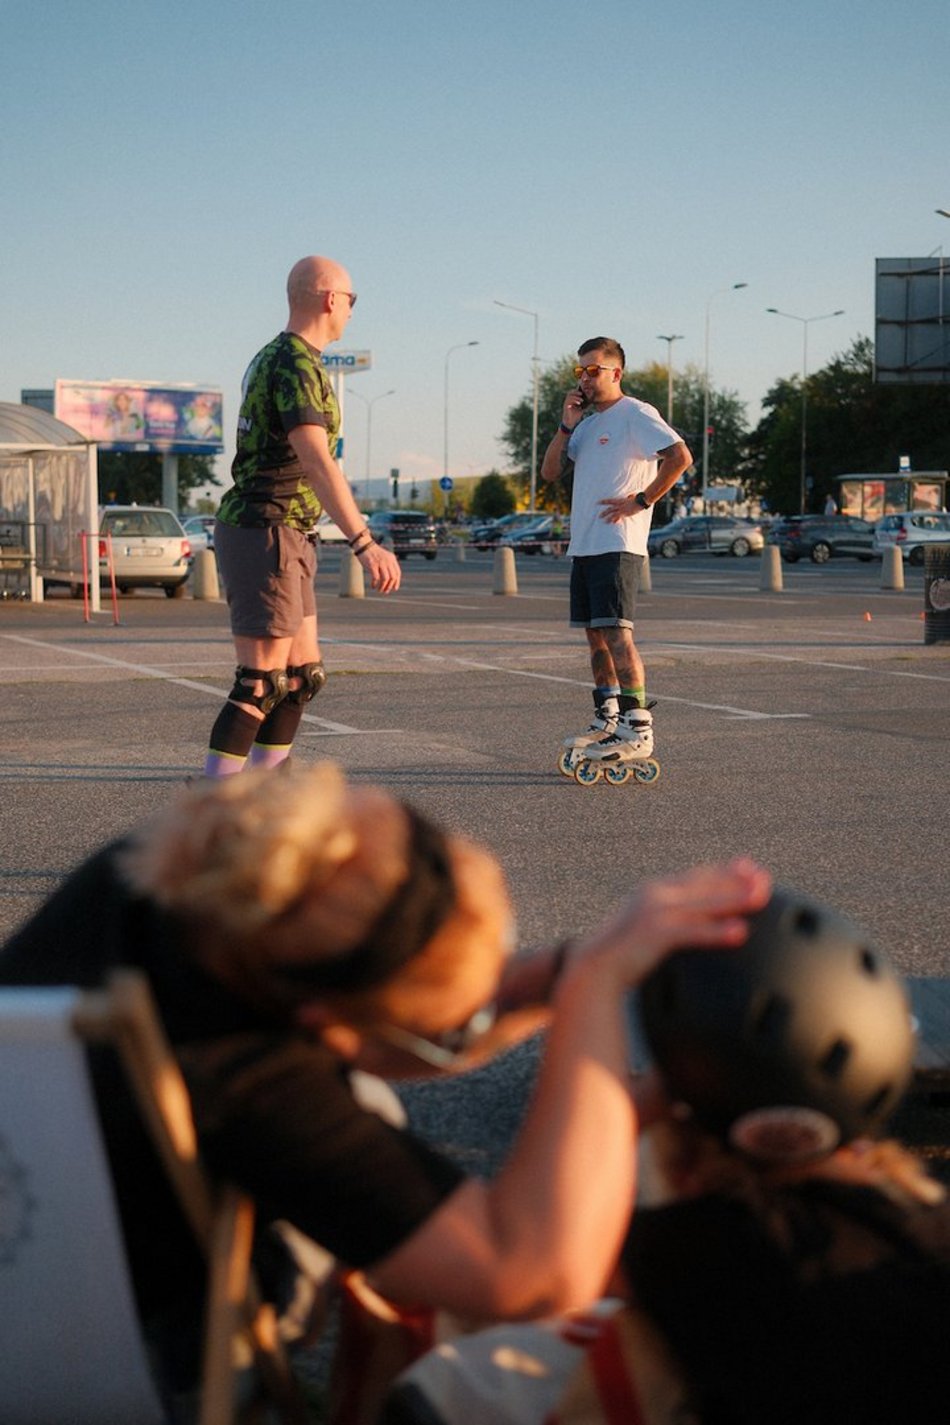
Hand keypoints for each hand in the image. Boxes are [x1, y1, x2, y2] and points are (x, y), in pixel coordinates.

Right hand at [358, 542, 401, 592]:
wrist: (364, 545)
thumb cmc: (373, 553)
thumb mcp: (385, 557)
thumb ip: (389, 566)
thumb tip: (390, 580)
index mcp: (392, 559)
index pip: (398, 573)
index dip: (397, 582)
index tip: (394, 589)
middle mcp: (388, 561)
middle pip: (393, 577)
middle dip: (389, 586)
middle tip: (385, 591)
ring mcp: (380, 563)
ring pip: (385, 579)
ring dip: (383, 587)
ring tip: (379, 590)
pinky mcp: (372, 565)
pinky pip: (376, 578)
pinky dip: (375, 584)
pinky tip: (373, 586)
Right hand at [561, 390, 586, 426]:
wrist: (571, 422)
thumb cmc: (576, 415)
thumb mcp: (582, 408)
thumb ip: (585, 404)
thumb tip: (592, 401)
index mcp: (572, 400)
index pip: (574, 392)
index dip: (578, 391)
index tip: (583, 392)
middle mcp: (568, 400)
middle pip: (570, 392)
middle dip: (576, 392)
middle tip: (581, 394)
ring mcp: (566, 403)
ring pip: (570, 396)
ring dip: (576, 397)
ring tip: (581, 400)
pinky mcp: (565, 406)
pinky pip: (569, 401)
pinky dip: (574, 401)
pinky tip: (579, 403)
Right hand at [566, 859, 771, 992]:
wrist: (591, 967)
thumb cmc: (619, 955)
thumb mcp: (642, 930)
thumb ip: (666, 923)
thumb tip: (686, 929)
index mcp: (654, 891)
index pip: (696, 875)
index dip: (724, 870)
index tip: (749, 866)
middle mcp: (655, 894)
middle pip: (705, 883)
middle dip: (737, 879)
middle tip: (764, 878)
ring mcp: (655, 912)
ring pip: (704, 903)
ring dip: (735, 898)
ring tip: (761, 897)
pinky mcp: (655, 933)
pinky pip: (694, 931)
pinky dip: (718, 930)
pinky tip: (740, 932)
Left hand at [598, 494, 638, 523]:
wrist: (640, 501)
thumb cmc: (637, 499)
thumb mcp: (631, 497)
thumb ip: (630, 497)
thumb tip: (632, 495)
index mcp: (620, 500)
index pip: (609, 501)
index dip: (603, 501)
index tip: (597, 502)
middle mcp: (619, 505)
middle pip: (609, 508)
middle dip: (604, 512)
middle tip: (599, 516)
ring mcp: (621, 509)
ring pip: (611, 513)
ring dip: (607, 517)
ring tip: (604, 521)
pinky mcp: (624, 513)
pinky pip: (617, 517)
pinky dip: (614, 520)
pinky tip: (611, 523)